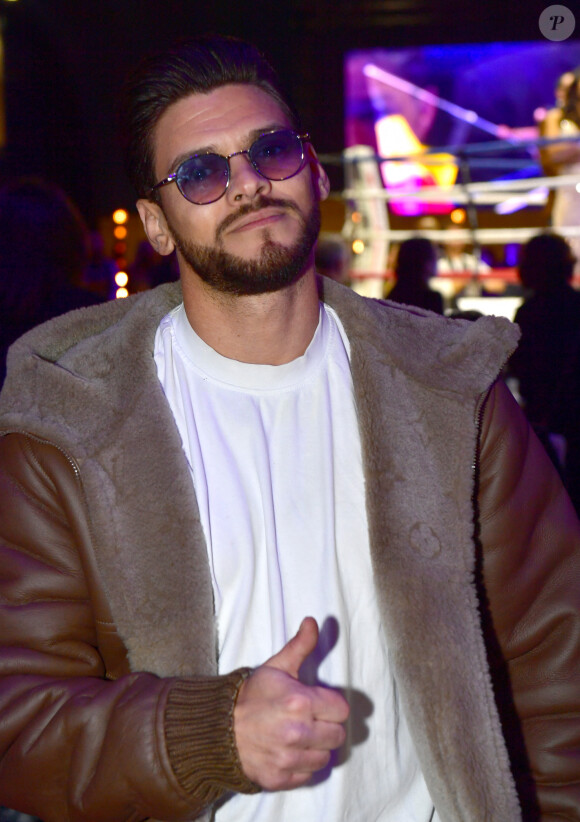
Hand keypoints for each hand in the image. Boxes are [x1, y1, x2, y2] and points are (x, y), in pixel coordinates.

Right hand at [233, 617, 349, 790]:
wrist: (217, 727)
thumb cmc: (251, 696)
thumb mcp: (276, 666)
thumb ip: (300, 645)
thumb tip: (313, 621)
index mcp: (300, 702)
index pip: (341, 710)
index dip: (331, 705)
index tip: (318, 703)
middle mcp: (296, 732)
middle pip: (337, 736)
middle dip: (326, 726)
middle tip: (309, 720)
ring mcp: (287, 758)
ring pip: (325, 757)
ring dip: (316, 747)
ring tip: (299, 736)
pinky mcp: (279, 778)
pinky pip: (308, 775)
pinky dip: (302, 766)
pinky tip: (289, 751)